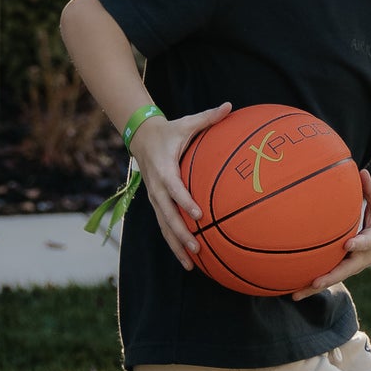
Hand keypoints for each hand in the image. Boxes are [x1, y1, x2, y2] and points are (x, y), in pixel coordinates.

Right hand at [130, 103, 232, 271]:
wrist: (141, 138)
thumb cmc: (170, 131)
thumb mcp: (187, 123)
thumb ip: (208, 118)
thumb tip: (229, 106)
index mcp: (164, 169)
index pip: (174, 189)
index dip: (185, 202)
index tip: (198, 214)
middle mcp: (157, 188)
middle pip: (167, 216)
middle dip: (181, 234)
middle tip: (197, 249)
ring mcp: (155, 198)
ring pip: (164, 227)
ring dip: (176, 245)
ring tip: (191, 264)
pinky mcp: (156, 204)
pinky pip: (164, 226)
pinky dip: (174, 243)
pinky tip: (187, 259)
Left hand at [306, 170, 370, 291]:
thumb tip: (361, 171)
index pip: (366, 243)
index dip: (358, 244)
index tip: (348, 245)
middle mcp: (362, 258)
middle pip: (345, 270)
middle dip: (330, 277)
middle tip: (315, 283)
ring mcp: (353, 266)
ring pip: (333, 279)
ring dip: (314, 288)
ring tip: (294, 295)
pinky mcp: (345, 268)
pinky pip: (328, 278)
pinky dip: (312, 285)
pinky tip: (293, 290)